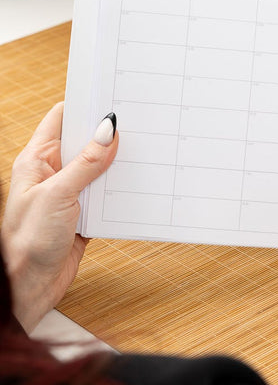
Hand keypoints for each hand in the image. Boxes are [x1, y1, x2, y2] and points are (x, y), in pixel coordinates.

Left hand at [0, 103, 117, 332]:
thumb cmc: (26, 242)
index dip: (84, 105)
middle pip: (85, 141)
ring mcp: (70, 192)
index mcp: (38, 160)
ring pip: (100, 166)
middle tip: (137, 120)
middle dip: (109, 132)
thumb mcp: (57, 195)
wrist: (27, 289)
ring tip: (144, 148)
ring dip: (119, 161)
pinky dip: (122, 187)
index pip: (61, 119)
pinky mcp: (85, 212)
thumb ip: (85, 163)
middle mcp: (54, 173)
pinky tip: (139, 181)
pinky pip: (108, 192)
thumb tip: (107, 130)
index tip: (111, 95)